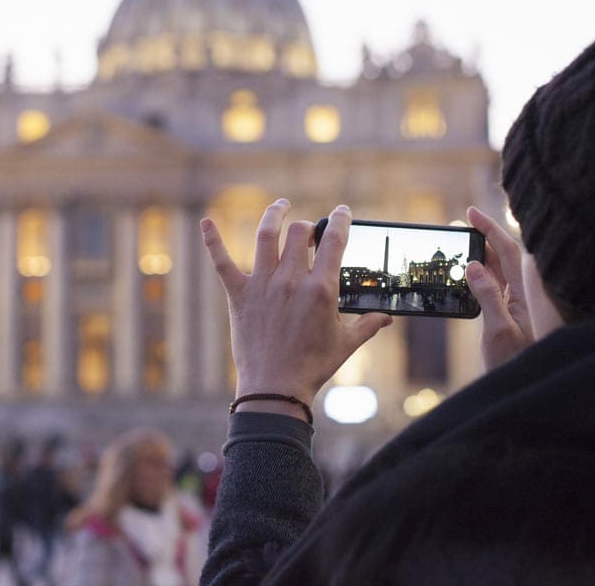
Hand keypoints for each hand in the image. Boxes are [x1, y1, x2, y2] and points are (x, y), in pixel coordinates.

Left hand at [201, 200, 392, 416]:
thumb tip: (388, 317)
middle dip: (307, 226)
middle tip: (309, 232)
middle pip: (299, 232)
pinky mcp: (239, 295)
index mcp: (321, 289)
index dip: (339, 220)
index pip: (334, 241)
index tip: (341, 212)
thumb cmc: (312, 367)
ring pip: (267, 235)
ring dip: (274, 214)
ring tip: (280, 205)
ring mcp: (262, 285)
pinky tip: (206, 221)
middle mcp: (290, 281)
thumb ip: (368, 324)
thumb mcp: (346, 344)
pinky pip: (222, 262)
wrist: (275, 388)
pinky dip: (213, 240)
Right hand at [465, 205, 533, 368]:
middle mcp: (522, 295)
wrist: (522, 391)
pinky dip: (480, 273)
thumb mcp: (498, 329)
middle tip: (463, 225)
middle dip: (484, 236)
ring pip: (499, 270)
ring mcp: (515, 304)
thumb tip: (473, 265)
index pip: (508, 251)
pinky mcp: (507, 314)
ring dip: (481, 254)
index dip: (490, 229)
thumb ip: (488, 295)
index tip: (471, 213)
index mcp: (525, 294)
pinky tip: (467, 273)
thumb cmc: (515, 364)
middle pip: (504, 256)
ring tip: (462, 243)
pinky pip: (494, 285)